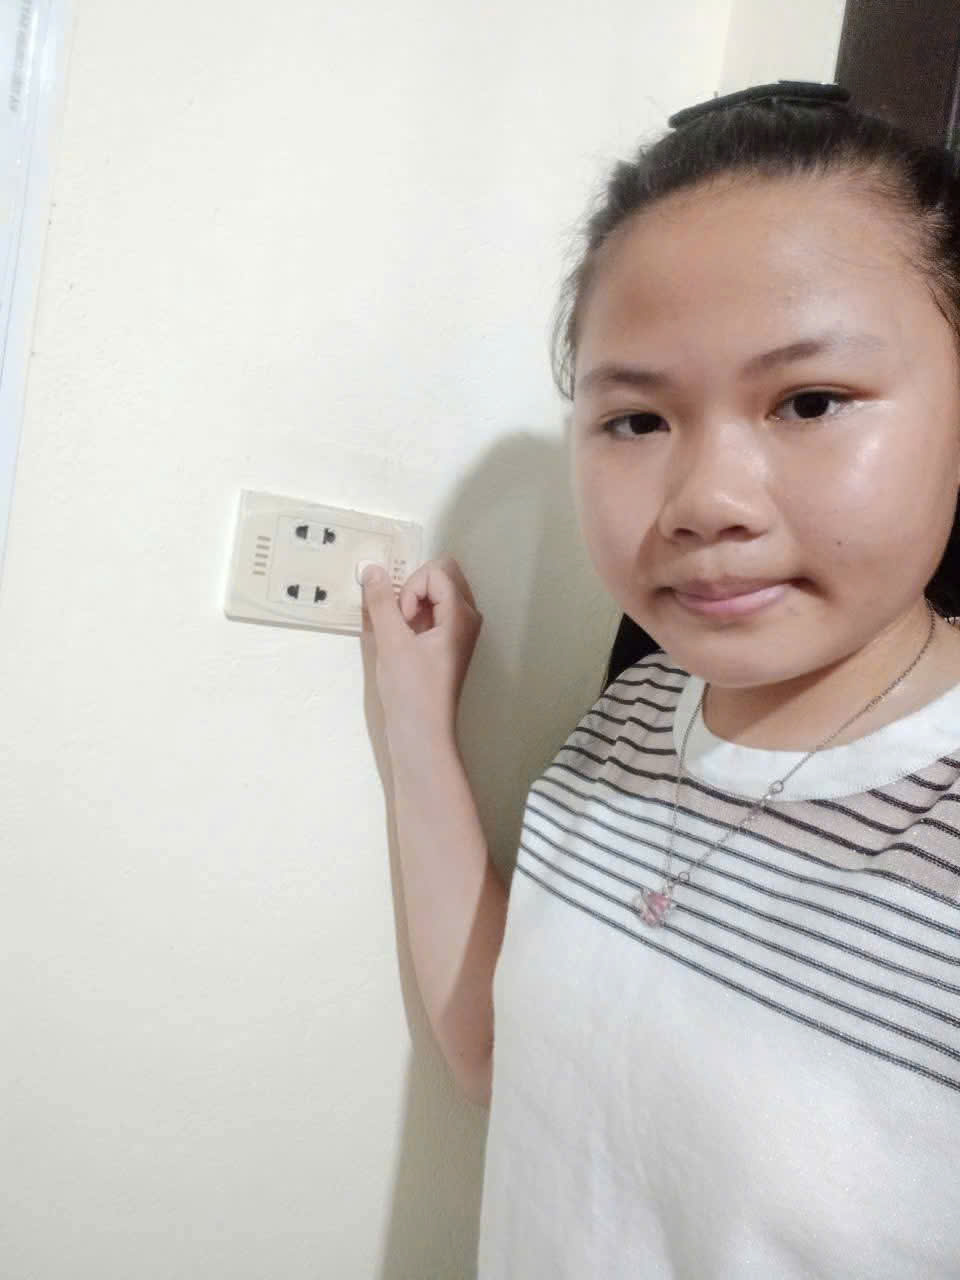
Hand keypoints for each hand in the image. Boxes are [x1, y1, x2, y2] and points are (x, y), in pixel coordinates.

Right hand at [362, 556, 482, 748]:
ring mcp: (460, 630)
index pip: (435, 572)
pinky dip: (415, 615)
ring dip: (413, 602)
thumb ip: (381, 602)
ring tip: (402, 632)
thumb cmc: (411, 690)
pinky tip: (402, 639)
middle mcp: (468, 617)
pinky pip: (435, 610)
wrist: (423, 734)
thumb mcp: (391, 642)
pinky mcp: (450, 642)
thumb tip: (372, 568)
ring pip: (437, 592)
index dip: (412, 589)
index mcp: (462, 614)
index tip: (404, 620)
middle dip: (414, 588)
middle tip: (402, 620)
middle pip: (442, 574)